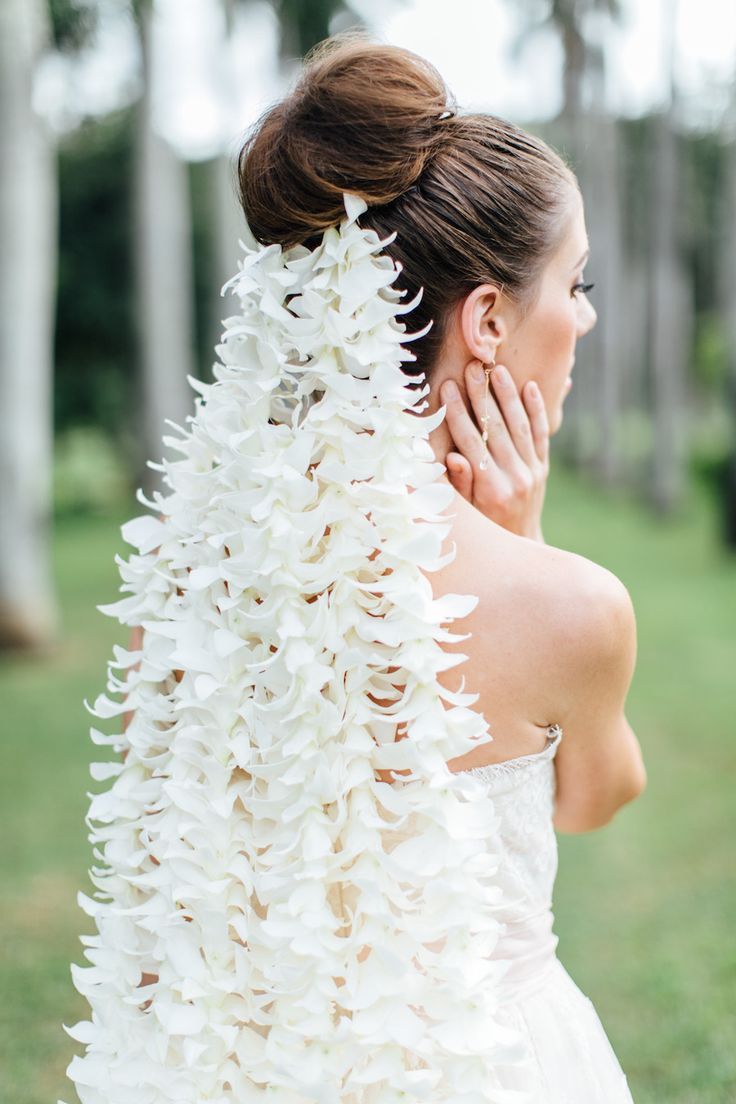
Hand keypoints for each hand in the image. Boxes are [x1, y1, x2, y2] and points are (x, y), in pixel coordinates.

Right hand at [441, 362, 549, 540]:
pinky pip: (540, 434)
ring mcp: (532, 471)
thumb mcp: (466, 510)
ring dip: (508, 395)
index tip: (447, 387)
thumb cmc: (484, 527)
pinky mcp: (543, 467)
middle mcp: (515, 478)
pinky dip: (536, 409)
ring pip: (520, 426)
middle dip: (483, 395)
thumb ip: (461, 483)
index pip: (471, 442)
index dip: (457, 414)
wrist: (520, 542)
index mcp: (491, 488)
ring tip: (498, 369)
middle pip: (496, 428)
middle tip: (473, 368)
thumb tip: (452, 457)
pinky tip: (530, 387)